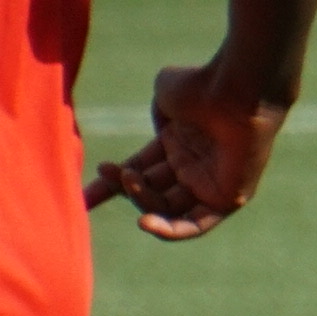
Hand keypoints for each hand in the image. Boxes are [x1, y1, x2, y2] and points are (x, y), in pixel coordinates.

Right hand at [87, 59, 287, 238]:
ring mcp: (210, 183)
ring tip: (130, 177)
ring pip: (165, 206)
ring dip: (141, 197)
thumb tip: (153, 136)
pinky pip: (196, 225)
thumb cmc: (201, 86)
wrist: (234, 90)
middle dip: (121, 187)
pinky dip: (170, 230)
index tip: (82, 196)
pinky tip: (144, 222)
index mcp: (176, 142)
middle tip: (109, 172)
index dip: (109, 184)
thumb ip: (154, 116)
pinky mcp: (228, 198)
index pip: (138, 169)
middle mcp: (193, 165)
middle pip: (148, 190)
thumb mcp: (164, 98)